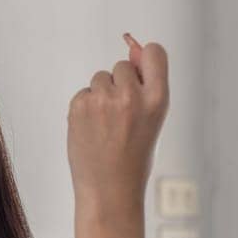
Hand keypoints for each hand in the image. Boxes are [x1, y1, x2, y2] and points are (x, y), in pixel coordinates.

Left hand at [67, 33, 168, 216]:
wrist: (109, 191)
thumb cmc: (134, 157)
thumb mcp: (151, 120)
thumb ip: (145, 87)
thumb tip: (132, 46)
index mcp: (158, 100)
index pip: (155, 52)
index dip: (146, 58)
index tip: (141, 69)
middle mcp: (131, 96)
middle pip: (122, 65)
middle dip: (119, 83)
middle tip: (121, 116)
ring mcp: (103, 101)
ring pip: (100, 78)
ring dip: (101, 95)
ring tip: (106, 126)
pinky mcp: (79, 106)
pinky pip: (83, 92)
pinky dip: (85, 108)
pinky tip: (92, 131)